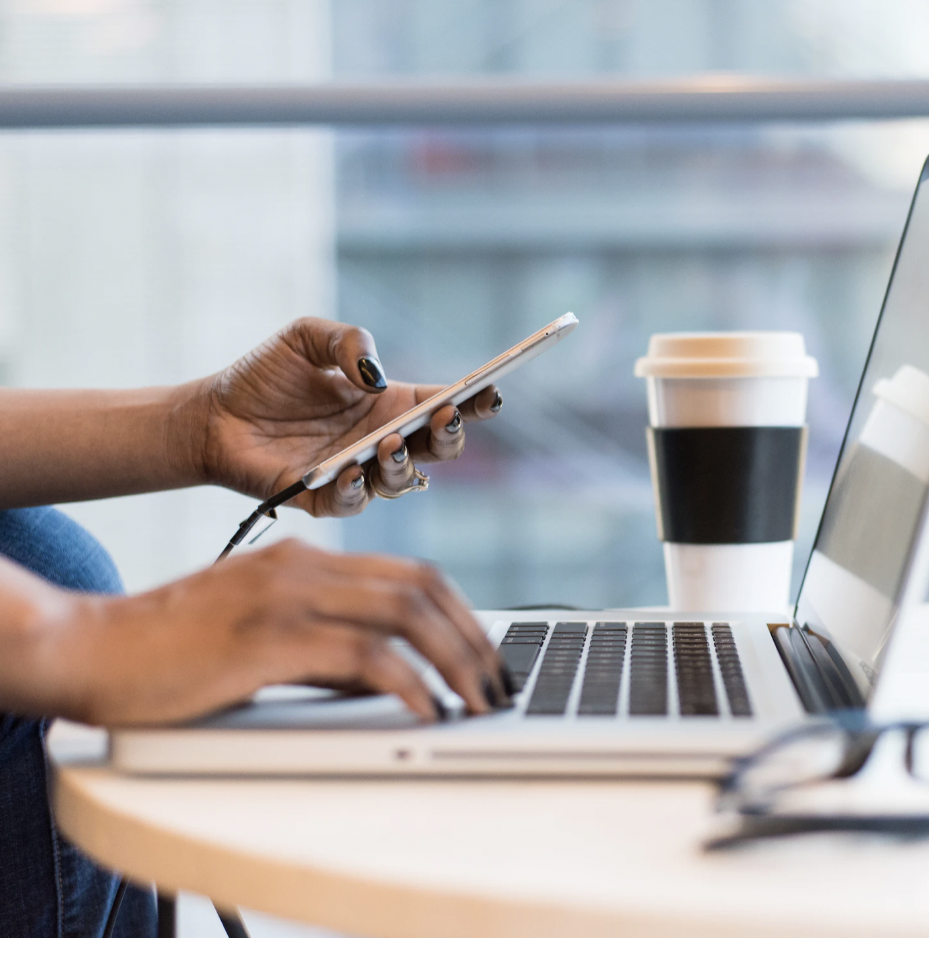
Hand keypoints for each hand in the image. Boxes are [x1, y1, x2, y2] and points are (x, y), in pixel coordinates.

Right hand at [2, 539, 507, 725]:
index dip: (462, 613)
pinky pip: (364, 656)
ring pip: (406, 613)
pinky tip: (427, 711)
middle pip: (423, 587)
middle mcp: (304, 566)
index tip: (487, 655)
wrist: (88, 649)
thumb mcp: (263, 637)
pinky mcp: (269, 638)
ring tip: (479, 702)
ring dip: (456, 661)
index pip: (412, 573)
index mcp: (306, 559)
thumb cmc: (170, 652)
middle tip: (498, 684)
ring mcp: (287, 596)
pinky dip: (408, 684)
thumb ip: (326, 648)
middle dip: (474, 638)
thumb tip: (390, 679)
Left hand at [189, 317, 500, 516]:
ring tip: (389, 443)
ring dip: (403, 464)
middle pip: (438, 449)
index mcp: (390, 404)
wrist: (211, 415)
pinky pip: (352, 503)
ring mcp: (357, 473)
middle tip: (445, 417)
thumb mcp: (306, 337)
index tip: (490, 391)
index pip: (445, 405)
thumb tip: (375, 375)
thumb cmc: (264, 376)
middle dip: (451, 436)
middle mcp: (382, 441)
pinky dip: (357, 489)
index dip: (474, 401)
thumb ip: (347, 341)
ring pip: (402, 481)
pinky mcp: (323, 499)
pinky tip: (350, 470)